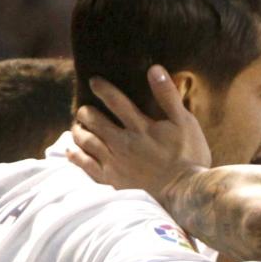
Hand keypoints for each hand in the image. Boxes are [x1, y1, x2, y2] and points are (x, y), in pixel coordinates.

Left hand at [69, 70, 209, 196]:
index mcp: (140, 126)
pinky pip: (85, 166)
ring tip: (77, 127)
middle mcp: (123, 142)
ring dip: (79, 131)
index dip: (102, 89)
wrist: (184, 193)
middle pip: (94, 121)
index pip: (116, 101)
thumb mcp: (185, 123)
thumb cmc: (189, 157)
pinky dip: (75, 156)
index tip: (93, 82)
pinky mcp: (112, 181)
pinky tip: (71, 151)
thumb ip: (168, 96)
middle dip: (86, 112)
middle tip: (83, 110)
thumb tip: (154, 68)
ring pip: (86, 142)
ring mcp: (115, 163)